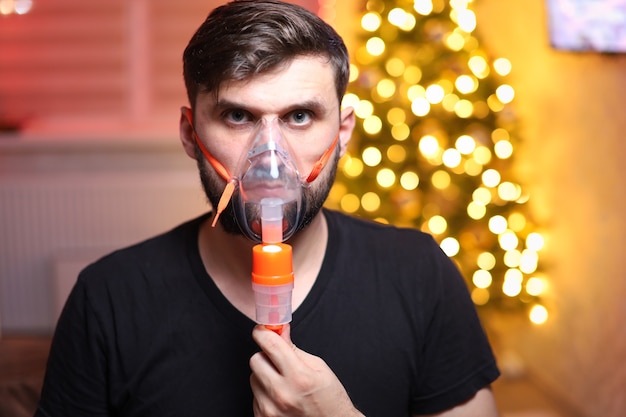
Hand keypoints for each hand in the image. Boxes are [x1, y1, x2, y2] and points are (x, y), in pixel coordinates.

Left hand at [249, 324, 363, 416]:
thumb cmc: (330, 400)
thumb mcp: (318, 368)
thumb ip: (294, 348)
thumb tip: (279, 330)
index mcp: (299, 377)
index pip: (270, 345)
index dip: (264, 332)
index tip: (263, 330)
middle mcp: (282, 394)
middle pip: (256, 360)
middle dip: (266, 355)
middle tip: (279, 361)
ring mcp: (270, 410)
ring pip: (253, 378)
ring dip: (265, 376)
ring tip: (283, 384)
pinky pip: (254, 396)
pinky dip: (264, 393)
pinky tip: (280, 397)